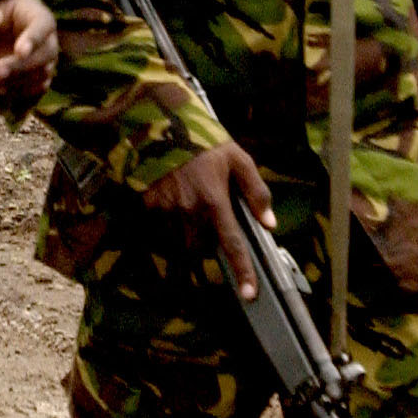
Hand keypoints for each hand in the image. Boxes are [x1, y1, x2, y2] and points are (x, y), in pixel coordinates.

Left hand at [0, 0, 57, 100]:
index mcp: (38, 16)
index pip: (42, 26)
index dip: (33, 39)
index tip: (19, 52)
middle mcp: (48, 40)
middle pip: (44, 55)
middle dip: (19, 66)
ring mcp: (47, 62)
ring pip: (40, 76)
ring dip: (14, 82)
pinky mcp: (39, 80)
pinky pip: (35, 90)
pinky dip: (17, 92)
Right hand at [141, 141, 272, 298]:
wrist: (161, 123)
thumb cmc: (204, 142)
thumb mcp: (238, 158)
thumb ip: (256, 191)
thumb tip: (269, 222)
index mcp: (215, 200)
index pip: (232, 243)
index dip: (242, 271)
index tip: (249, 294)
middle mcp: (189, 210)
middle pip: (203, 248)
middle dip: (209, 243)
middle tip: (211, 219)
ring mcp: (166, 210)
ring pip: (181, 242)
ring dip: (190, 236)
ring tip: (192, 207)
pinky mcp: (148, 206)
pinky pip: (163, 228)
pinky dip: (170, 223)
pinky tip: (174, 200)